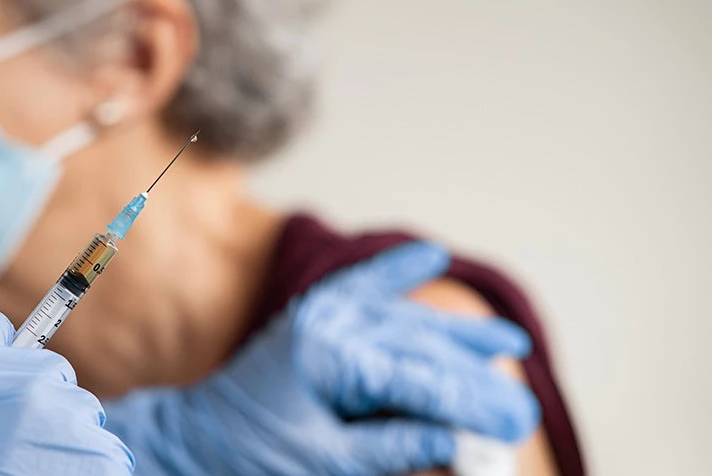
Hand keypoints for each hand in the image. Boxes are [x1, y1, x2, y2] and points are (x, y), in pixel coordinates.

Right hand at [0, 308, 132, 475]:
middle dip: (39, 401)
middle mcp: (22, 385)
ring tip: (37, 472)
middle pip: (48, 369)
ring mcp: (66, 417)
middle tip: (15, 445)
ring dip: (66, 437)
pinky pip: (104, 447)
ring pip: (80, 409)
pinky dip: (89, 467)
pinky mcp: (101, 453)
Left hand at [103, 242, 538, 474]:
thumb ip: (392, 446)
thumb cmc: (247, 454)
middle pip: (423, 348)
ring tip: (509, 343)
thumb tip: (456, 441)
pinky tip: (429, 257)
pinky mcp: (312, 316)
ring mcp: (321, 314)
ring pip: (405, 321)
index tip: (515, 422)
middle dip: (475, 379)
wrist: (190, 436)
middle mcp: (331, 323)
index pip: (422, 380)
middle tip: (522, 406)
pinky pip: (361, 286)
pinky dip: (395, 273)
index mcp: (333, 357)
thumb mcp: (323, 462)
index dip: (473, 403)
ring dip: (456, 336)